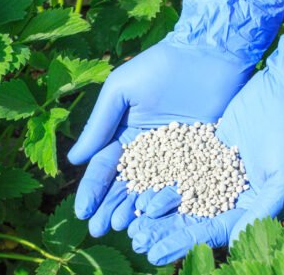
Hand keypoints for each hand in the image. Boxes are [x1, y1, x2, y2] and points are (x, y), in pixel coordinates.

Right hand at [66, 0, 283, 237]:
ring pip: (152, 189)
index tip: (81, 211)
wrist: (209, 53)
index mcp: (125, 134)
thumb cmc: (160, 66)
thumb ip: (99, 125)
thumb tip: (74, 159)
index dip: (91, 190)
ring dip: (136, 209)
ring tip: (124, 229)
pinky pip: (184, 183)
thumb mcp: (121, 91)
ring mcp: (175, 156)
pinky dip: (171, 201)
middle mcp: (148, 150)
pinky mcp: (201, 156)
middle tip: (98, 229)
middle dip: (109, 207)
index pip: (104, 167)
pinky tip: (158, 218)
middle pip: (125, 185)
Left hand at [128, 16, 283, 264]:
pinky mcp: (203, 150)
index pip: (210, 231)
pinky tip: (135, 187)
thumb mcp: (283, 177)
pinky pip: (176, 168)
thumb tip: (233, 243)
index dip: (181, 244)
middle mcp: (229, 195)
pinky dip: (157, 179)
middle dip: (162, 231)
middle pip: (189, 218)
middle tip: (135, 240)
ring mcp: (213, 172)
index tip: (154, 255)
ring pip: (179, 195)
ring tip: (130, 221)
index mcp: (249, 208)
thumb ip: (260, 211)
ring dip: (155, 208)